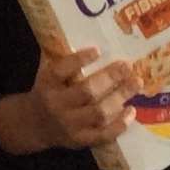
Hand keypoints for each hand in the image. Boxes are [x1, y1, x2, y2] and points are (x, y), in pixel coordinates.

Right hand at [0, 48, 137, 153]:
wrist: (33, 125)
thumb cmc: (46, 91)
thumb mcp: (46, 73)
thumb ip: (60, 57)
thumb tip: (82, 29)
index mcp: (46, 84)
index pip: (61, 70)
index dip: (79, 60)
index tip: (98, 50)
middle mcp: (56, 105)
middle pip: (86, 92)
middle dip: (110, 78)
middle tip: (128, 66)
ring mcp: (69, 125)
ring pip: (98, 113)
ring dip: (119, 98)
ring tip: (136, 84)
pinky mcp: (79, 140)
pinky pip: (102, 135)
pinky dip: (119, 125)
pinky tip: (132, 111)